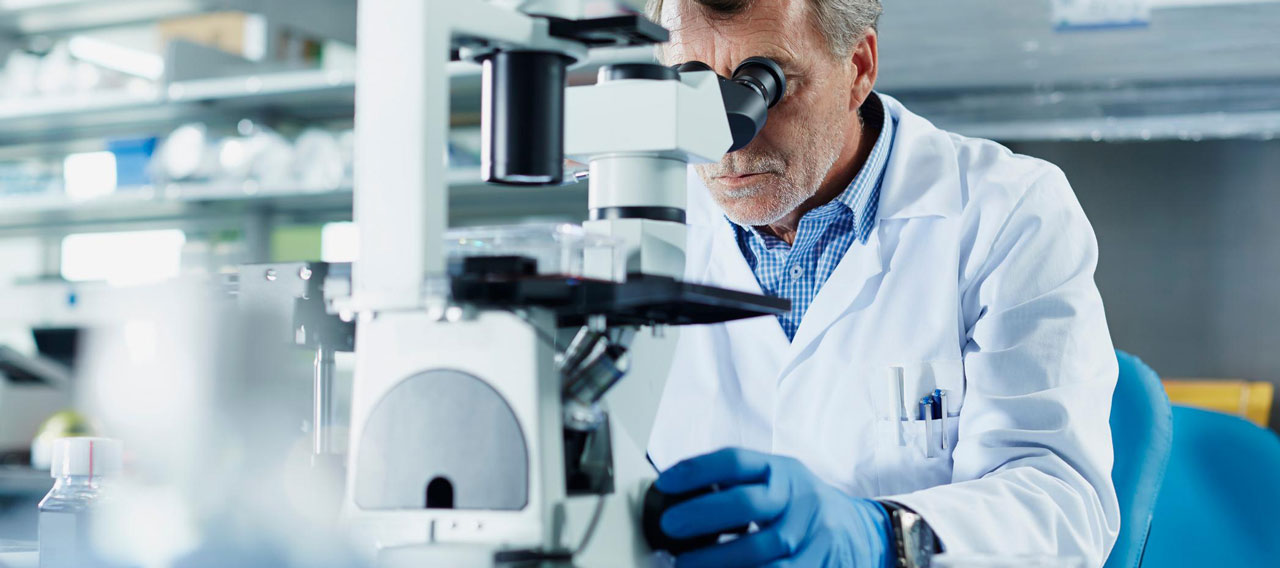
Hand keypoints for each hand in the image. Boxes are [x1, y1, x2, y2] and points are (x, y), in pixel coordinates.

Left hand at [654, 448, 891, 567]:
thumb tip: (678, 498)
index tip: (665, 484)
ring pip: (764, 549)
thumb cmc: (803, 507)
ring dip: (720, 560)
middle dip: (703, 514)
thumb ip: (740, 486)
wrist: (863, 532)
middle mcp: (798, 498)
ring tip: (685, 566)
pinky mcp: (821, 564)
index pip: (736, 462)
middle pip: (748, 503)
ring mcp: (813, 534)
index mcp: (782, 471)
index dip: (697, 470)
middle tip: (670, 526)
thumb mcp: (780, 483)